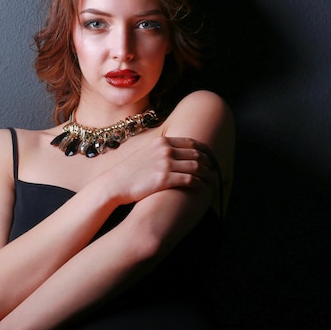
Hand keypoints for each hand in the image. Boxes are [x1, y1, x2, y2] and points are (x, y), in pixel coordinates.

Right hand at [102, 137, 218, 204]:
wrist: (114, 183)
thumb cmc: (129, 171)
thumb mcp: (145, 152)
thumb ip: (161, 150)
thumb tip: (175, 152)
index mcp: (162, 142)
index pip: (192, 142)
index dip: (205, 150)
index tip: (211, 157)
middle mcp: (165, 150)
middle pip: (197, 154)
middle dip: (210, 162)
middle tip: (215, 170)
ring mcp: (165, 164)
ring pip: (196, 167)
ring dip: (207, 174)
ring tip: (211, 180)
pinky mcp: (164, 179)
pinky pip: (190, 180)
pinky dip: (199, 183)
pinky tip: (201, 187)